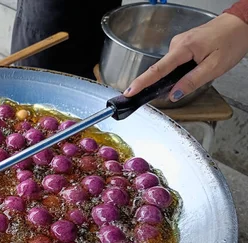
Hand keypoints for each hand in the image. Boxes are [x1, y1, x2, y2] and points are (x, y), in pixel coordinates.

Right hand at [124, 13, 247, 101]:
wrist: (242, 24)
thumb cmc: (232, 41)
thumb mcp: (214, 67)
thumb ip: (192, 81)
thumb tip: (174, 94)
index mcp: (184, 48)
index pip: (158, 70)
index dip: (142, 83)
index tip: (129, 92)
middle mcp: (178, 43)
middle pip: (162, 69)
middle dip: (163, 82)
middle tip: (174, 92)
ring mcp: (180, 42)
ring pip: (170, 66)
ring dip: (177, 75)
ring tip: (199, 72)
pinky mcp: (184, 43)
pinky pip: (176, 61)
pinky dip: (180, 69)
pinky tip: (196, 67)